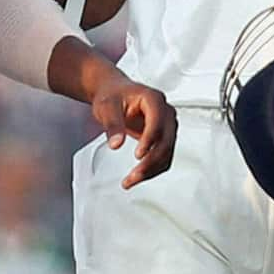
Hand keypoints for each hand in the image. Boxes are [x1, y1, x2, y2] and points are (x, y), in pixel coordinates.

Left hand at [88, 67, 177, 188]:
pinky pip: (163, 156)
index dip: (149, 140)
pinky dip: (152, 169)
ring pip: (167, 153)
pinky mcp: (163, 137)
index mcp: (154, 99)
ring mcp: (167, 125)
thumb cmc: (112, 94)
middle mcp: (165, 112)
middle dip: (150, 162)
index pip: (158, 122)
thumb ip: (113, 124)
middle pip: (166, 141)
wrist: (114, 92)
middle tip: (133, 176)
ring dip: (151, 169)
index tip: (138, 155)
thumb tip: (116, 144)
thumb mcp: (107, 106)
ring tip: (130, 181)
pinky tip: (137, 176)